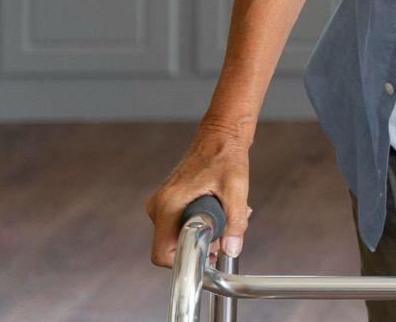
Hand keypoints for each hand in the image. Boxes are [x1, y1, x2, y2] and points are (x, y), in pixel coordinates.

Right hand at [145, 122, 251, 266]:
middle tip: (225, 232)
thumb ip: (235, 221)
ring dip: (203, 232)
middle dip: (200, 244)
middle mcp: (158, 207)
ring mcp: (160, 204)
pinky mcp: (167, 202)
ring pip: (179, 234)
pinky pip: (179, 223)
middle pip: (173, 246)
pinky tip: (220, 209)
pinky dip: (200, 222)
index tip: (208, 254)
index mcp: (168, 205)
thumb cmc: (227, 157)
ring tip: (227, 215)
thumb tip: (232, 249)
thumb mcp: (236, 189)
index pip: (162, 253)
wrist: (221, 135)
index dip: (184, 260)